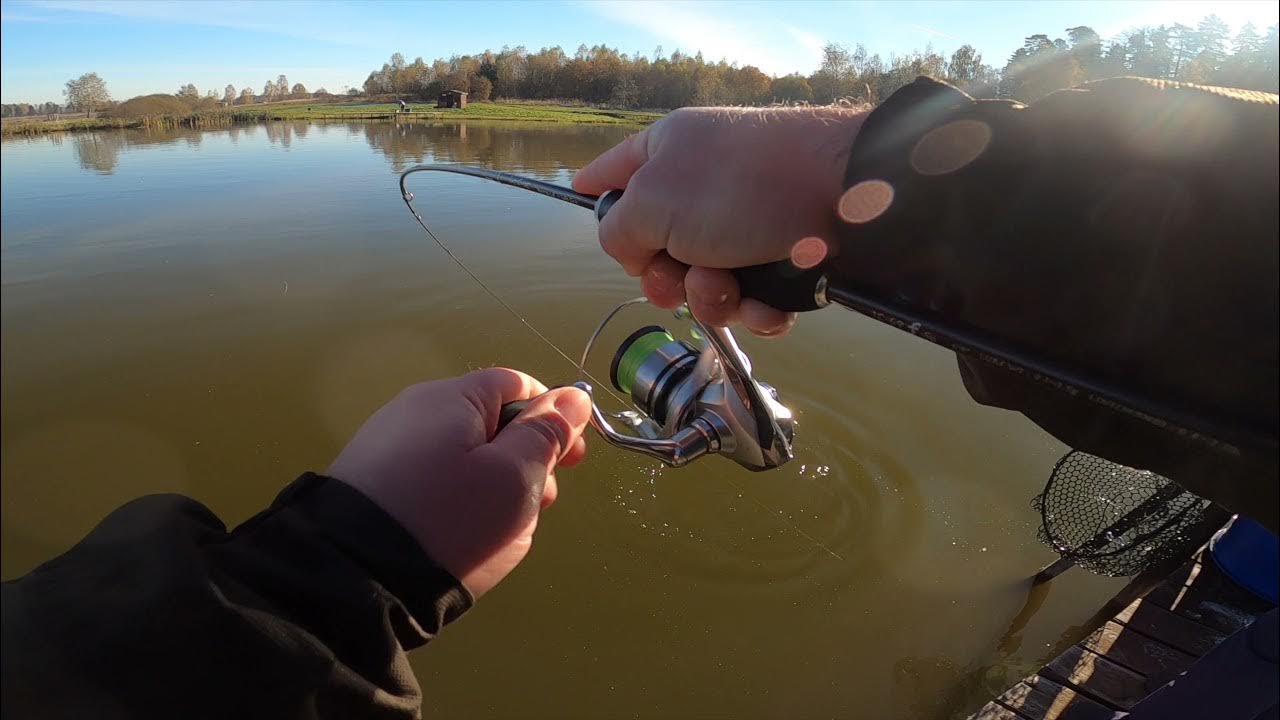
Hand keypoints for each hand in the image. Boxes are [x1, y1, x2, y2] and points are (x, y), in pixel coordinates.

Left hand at [326, 368, 590, 596]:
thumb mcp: (515, 477)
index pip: (517, 385)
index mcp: (452, 397)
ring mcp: (388, 447)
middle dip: (524, 461)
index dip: (553, 416)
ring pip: (463, 458)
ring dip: (492, 489)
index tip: (572, 460)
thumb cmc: (450, 519)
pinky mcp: (371, 484)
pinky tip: (457, 538)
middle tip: (536, 506)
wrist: (354, 576)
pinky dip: (456, 504)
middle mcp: (415, 410)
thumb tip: (573, 396)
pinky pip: (432, 483)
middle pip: (490, 422)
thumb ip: (546, 434)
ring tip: (495, 532)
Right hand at [573, 106, 866, 335]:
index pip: (614, 170)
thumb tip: (630, 251)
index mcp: (666, 154)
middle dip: (665, 275)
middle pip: (656, 250)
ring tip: (732, 281)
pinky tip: (767, 300)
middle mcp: (701, 188)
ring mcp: (743, 226)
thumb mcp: (653, 200)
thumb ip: (618, 230)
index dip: (596, 190)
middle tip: (681, 269)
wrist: (844, 196)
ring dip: (711, 296)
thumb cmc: (740, 184)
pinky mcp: (780, 260)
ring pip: (702, 285)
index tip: (580, 195)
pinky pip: (749, 302)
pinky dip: (755, 308)